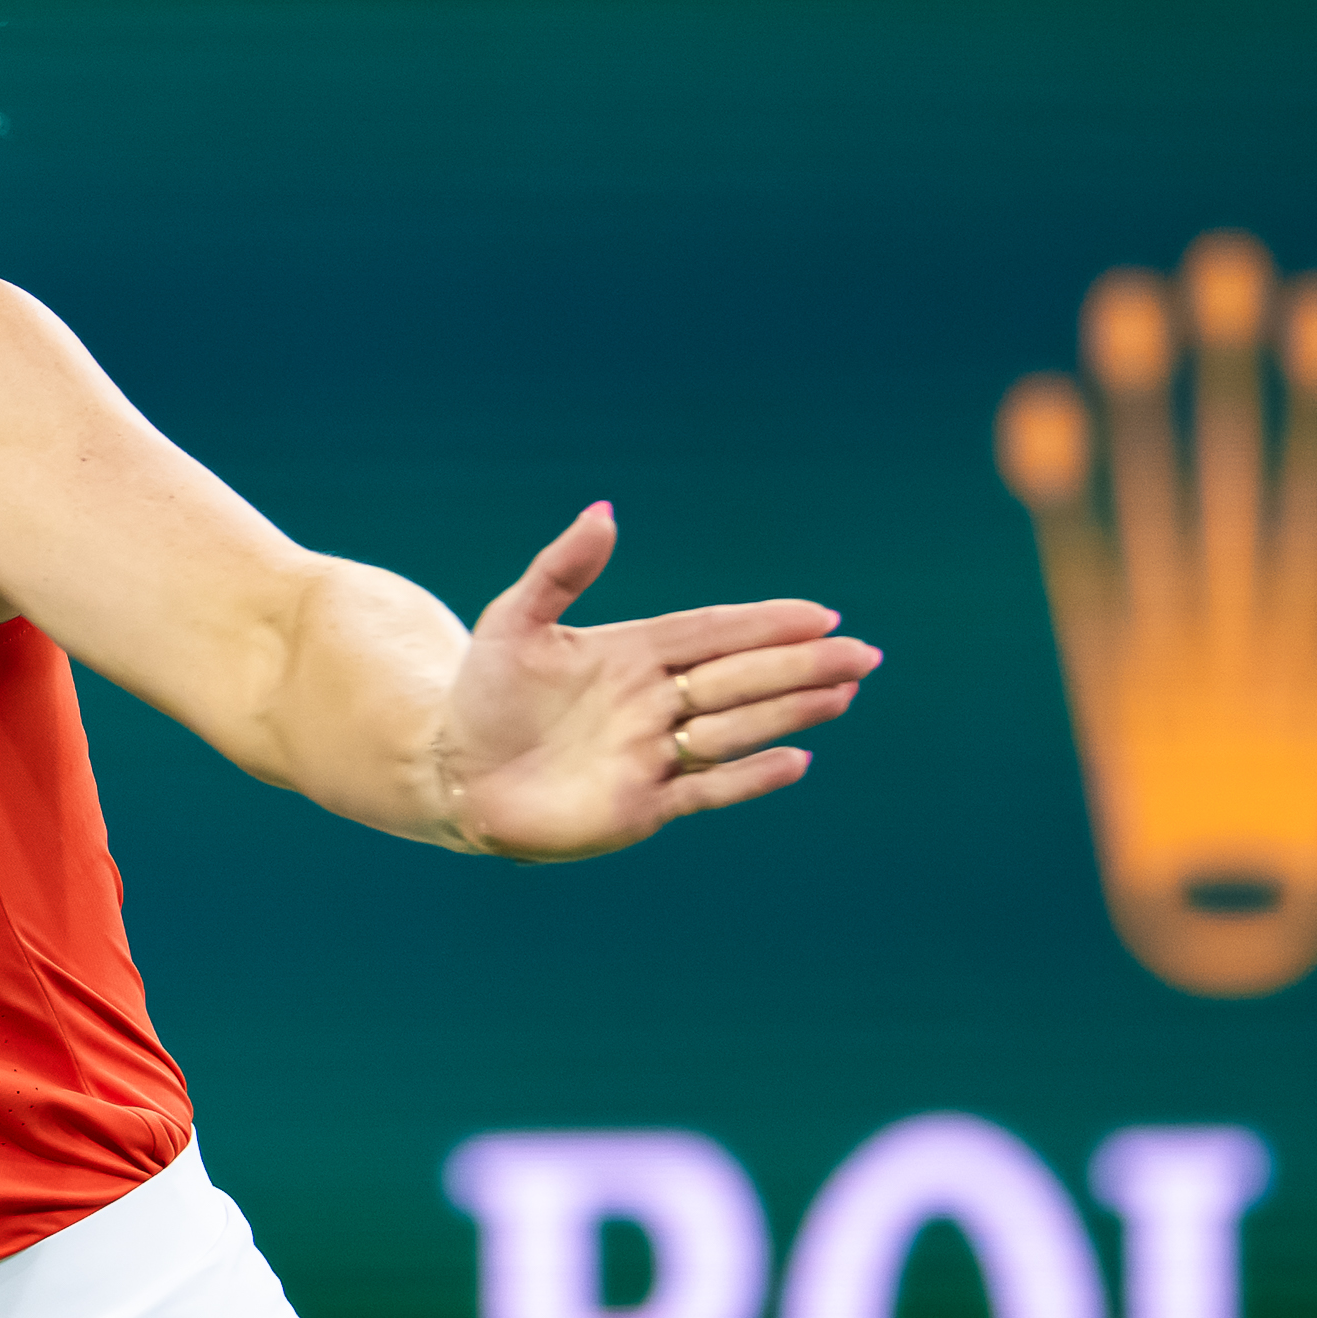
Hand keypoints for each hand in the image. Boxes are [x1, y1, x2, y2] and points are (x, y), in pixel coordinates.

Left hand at [436, 503, 879, 859]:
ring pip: (736, 728)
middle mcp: (655, 702)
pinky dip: (750, 776)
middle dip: (801, 666)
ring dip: (790, 710)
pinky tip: (797, 760)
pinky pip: (708, 789)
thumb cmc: (483, 693)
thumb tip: (605, 512)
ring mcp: (654, 754)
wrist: (454, 771)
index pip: (715, 633)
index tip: (821, 614)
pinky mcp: (644, 804)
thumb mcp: (515, 620)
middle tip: (863, 654)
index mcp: (634, 654)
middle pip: (741, 678)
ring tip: (844, 692)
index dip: (767, 625)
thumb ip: (561, 570)